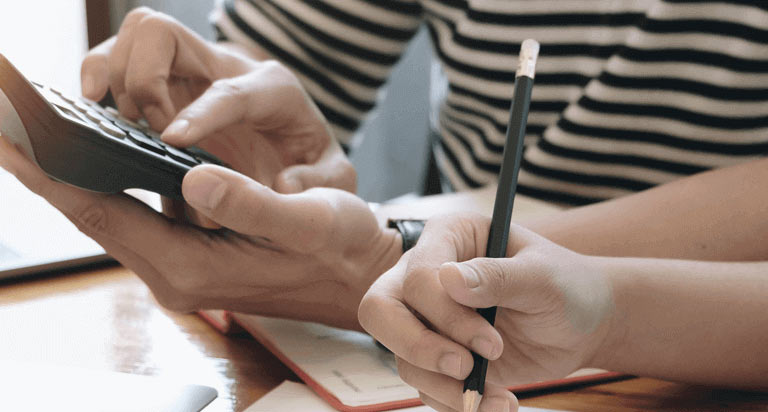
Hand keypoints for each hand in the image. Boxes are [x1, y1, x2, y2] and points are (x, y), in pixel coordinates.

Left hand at [0, 137, 400, 329]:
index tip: (9, 138)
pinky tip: (94, 158)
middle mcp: (175, 272)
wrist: (358, 278)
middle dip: (47, 170)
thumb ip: (250, 205)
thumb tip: (194, 175)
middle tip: (8, 124)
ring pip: (108, 214)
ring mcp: (180, 266)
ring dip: (72, 175)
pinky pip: (131, 215)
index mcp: (192, 268)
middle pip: (92, 215)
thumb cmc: (339, 249)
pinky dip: (105, 183)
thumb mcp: (306, 221)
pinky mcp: (190, 255)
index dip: (53, 174)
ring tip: (37, 133)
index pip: (103, 215)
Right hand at [82, 7, 354, 192]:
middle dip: (142, 79)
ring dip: (115, 78)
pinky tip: (100, 118)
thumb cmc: (311, 162)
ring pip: (134, 37)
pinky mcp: (167, 83)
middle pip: (163, 33)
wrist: (297, 147)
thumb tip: (283, 184)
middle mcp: (228, 68)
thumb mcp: (335, 178)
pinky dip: (98, 81)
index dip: (199, 113)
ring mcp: (193, 71)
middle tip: (148, 132)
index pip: (230, 90)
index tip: (173, 141)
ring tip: (124, 128)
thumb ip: (320, 181)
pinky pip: (118, 59)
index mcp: (274, 90)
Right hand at [359, 214, 614, 411]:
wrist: (581, 325)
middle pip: (381, 311)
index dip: (446, 313)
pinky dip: (457, 402)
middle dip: (418, 347)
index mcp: (448, 238)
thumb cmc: (564, 286)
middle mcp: (426, 275)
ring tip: (498, 397)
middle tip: (464, 368)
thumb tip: (448, 279)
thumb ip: (497, 276)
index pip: (418, 274)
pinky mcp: (438, 355)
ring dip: (445, 384)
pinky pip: (424, 385)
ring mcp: (427, 318)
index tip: (491, 341)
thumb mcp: (541, 278)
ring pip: (400, 355)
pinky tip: (499, 401)